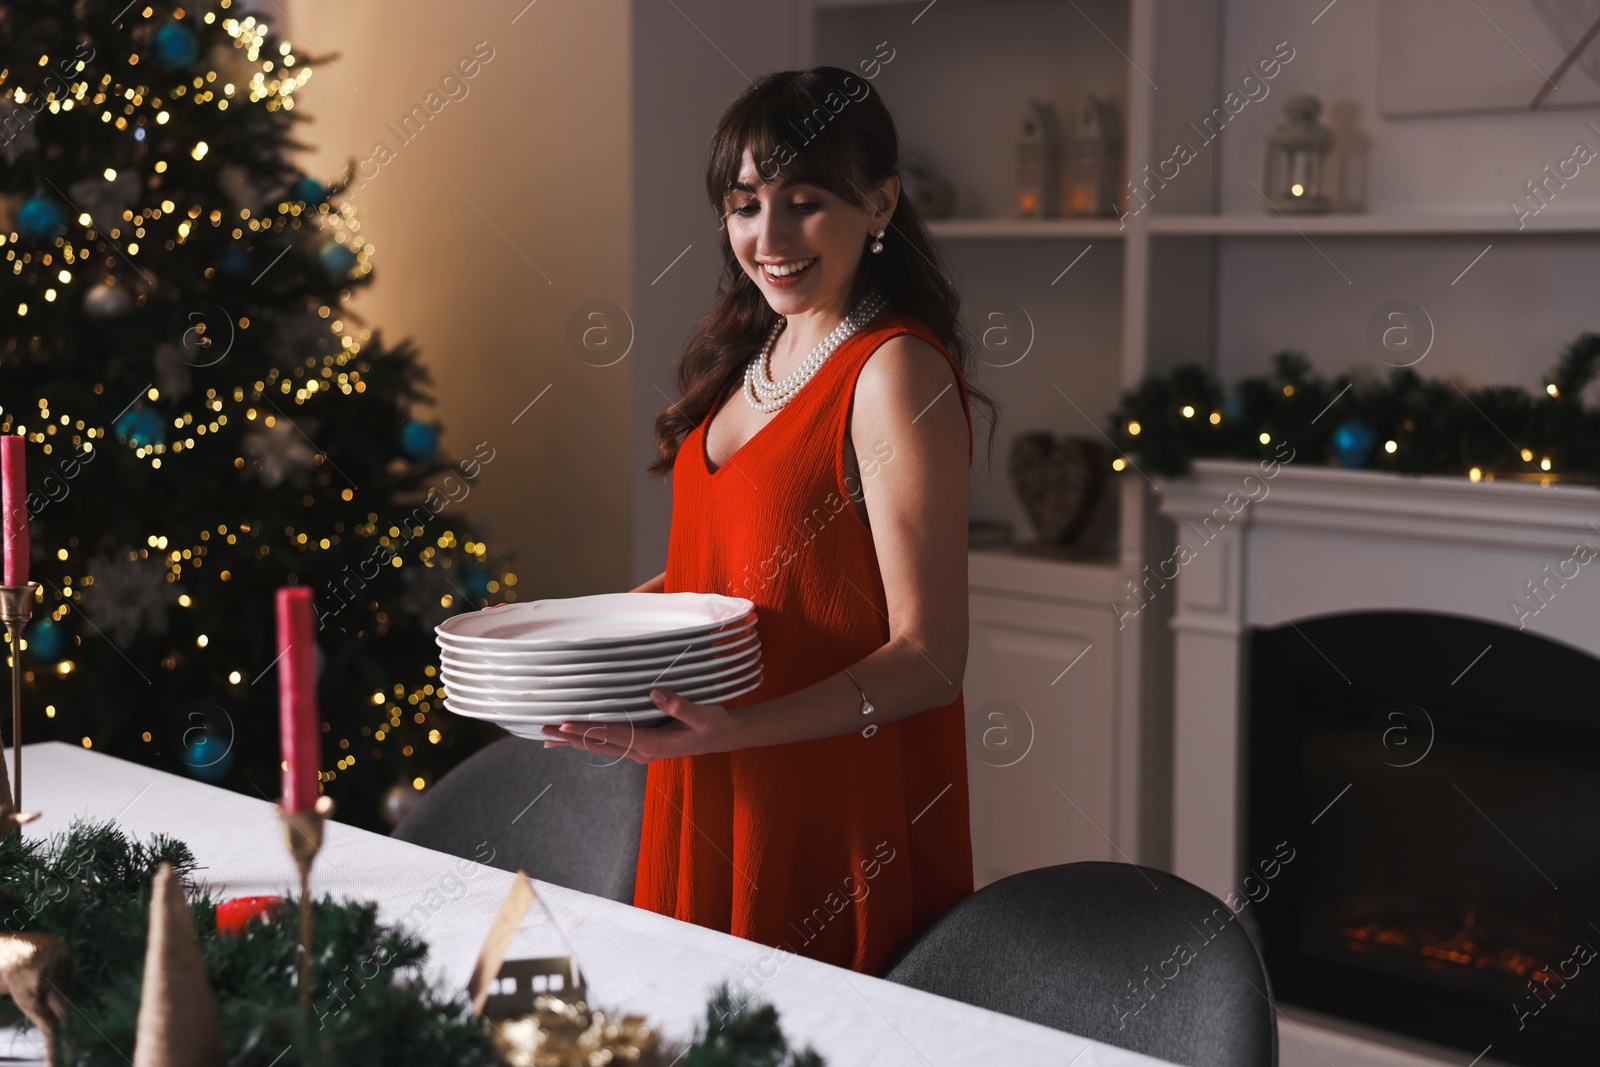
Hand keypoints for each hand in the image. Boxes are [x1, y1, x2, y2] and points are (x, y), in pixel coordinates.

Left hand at [538, 687, 743, 763]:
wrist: (722, 737)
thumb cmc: (712, 724)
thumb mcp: (702, 714)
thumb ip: (679, 705)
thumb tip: (655, 693)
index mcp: (651, 744)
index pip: (612, 735)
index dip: (586, 729)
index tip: (564, 724)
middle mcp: (641, 751)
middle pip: (598, 745)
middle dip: (570, 738)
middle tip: (543, 730)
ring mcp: (640, 752)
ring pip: (600, 747)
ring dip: (574, 742)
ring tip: (548, 739)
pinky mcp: (641, 747)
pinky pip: (609, 746)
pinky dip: (588, 742)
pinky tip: (575, 740)